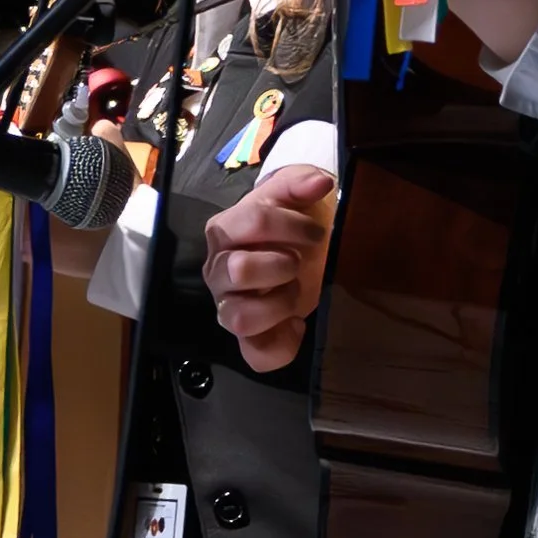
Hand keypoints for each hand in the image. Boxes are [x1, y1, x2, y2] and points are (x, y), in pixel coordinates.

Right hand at [202, 165, 337, 372]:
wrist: (296, 256)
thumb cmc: (288, 226)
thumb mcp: (293, 197)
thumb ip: (300, 182)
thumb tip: (319, 183)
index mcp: (224, 231)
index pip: (253, 221)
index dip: (292, 225)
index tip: (314, 232)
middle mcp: (218, 271)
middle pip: (238, 270)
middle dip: (282, 264)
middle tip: (299, 261)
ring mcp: (228, 307)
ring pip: (239, 318)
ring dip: (278, 304)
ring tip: (295, 291)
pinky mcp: (247, 339)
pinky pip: (256, 355)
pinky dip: (282, 345)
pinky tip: (297, 326)